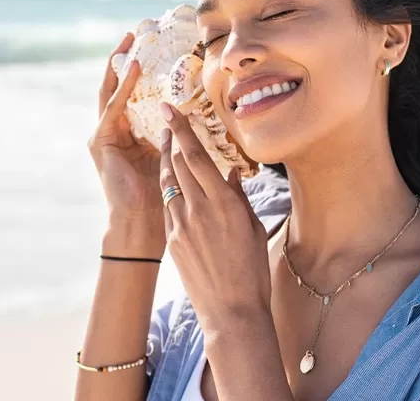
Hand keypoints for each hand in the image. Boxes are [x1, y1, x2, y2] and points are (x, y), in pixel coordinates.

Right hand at [88, 33, 164, 257]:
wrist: (144, 224)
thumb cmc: (164, 197)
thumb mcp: (175, 159)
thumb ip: (179, 140)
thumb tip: (200, 124)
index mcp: (134, 134)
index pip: (137, 95)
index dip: (144, 71)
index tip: (158, 47)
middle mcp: (116, 131)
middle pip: (119, 86)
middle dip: (125, 59)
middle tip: (136, 32)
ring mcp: (105, 135)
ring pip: (111, 90)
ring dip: (120, 64)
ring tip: (130, 40)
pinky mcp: (101, 140)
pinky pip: (114, 106)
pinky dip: (122, 86)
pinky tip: (132, 67)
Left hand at [158, 102, 271, 323]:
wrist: (231, 310)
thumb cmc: (251, 269)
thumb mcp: (252, 228)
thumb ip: (239, 197)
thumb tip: (232, 174)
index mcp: (223, 203)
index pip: (196, 157)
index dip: (181, 130)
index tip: (169, 109)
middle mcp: (198, 209)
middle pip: (178, 164)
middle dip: (172, 140)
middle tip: (167, 120)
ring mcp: (181, 225)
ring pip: (169, 183)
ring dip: (168, 163)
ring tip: (168, 149)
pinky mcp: (172, 241)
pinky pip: (169, 207)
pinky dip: (173, 191)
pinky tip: (177, 188)